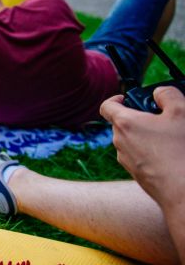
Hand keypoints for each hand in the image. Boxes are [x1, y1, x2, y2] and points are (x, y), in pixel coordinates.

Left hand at [100, 87, 184, 209]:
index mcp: (125, 123)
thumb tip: (159, 92)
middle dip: (139, 117)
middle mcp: (119, 142)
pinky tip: (169, 155)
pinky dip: (150, 152)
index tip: (128, 98)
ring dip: (145, 135)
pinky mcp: (136, 174)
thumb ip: (167, 94)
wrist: (182, 190)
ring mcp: (126, 160)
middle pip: (122, 123)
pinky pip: (138, 156)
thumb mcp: (180, 112)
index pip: (107, 106)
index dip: (116, 98)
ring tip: (169, 138)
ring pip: (131, 140)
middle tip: (161, 118)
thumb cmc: (180, 150)